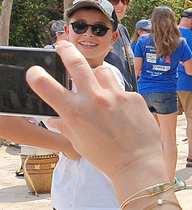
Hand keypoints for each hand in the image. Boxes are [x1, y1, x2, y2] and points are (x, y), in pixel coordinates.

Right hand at [26, 41, 164, 198]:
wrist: (138, 164)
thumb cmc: (106, 158)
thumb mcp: (79, 143)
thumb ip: (66, 126)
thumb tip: (53, 119)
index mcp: (75, 112)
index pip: (46, 86)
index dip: (36, 75)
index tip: (35, 71)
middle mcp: (94, 100)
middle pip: (77, 63)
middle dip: (66, 50)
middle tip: (62, 45)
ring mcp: (116, 96)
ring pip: (103, 72)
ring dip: (99, 78)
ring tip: (103, 93)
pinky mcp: (134, 97)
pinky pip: (122, 90)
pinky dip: (120, 99)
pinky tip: (125, 115)